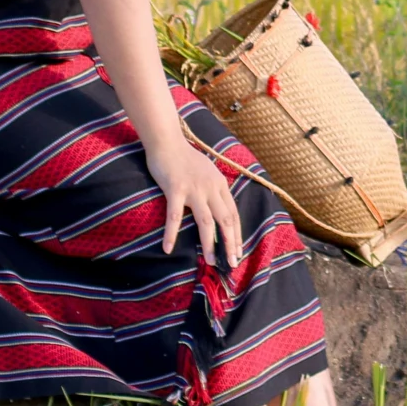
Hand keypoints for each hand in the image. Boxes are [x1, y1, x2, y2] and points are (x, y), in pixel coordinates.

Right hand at [146, 139, 242, 268]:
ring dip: (209, 244)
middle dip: (230, 244)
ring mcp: (194, 189)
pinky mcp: (175, 190)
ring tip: (210, 262)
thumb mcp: (208, 171)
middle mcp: (211, 188)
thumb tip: (219, 208)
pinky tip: (168, 248)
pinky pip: (174, 216)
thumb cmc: (185, 158)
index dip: (237, 235)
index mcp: (220, 184)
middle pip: (225, 220)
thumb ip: (214, 188)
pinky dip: (171, 234)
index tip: (238, 252)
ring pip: (205, 222)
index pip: (234, 214)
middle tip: (231, 263)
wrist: (167, 142)